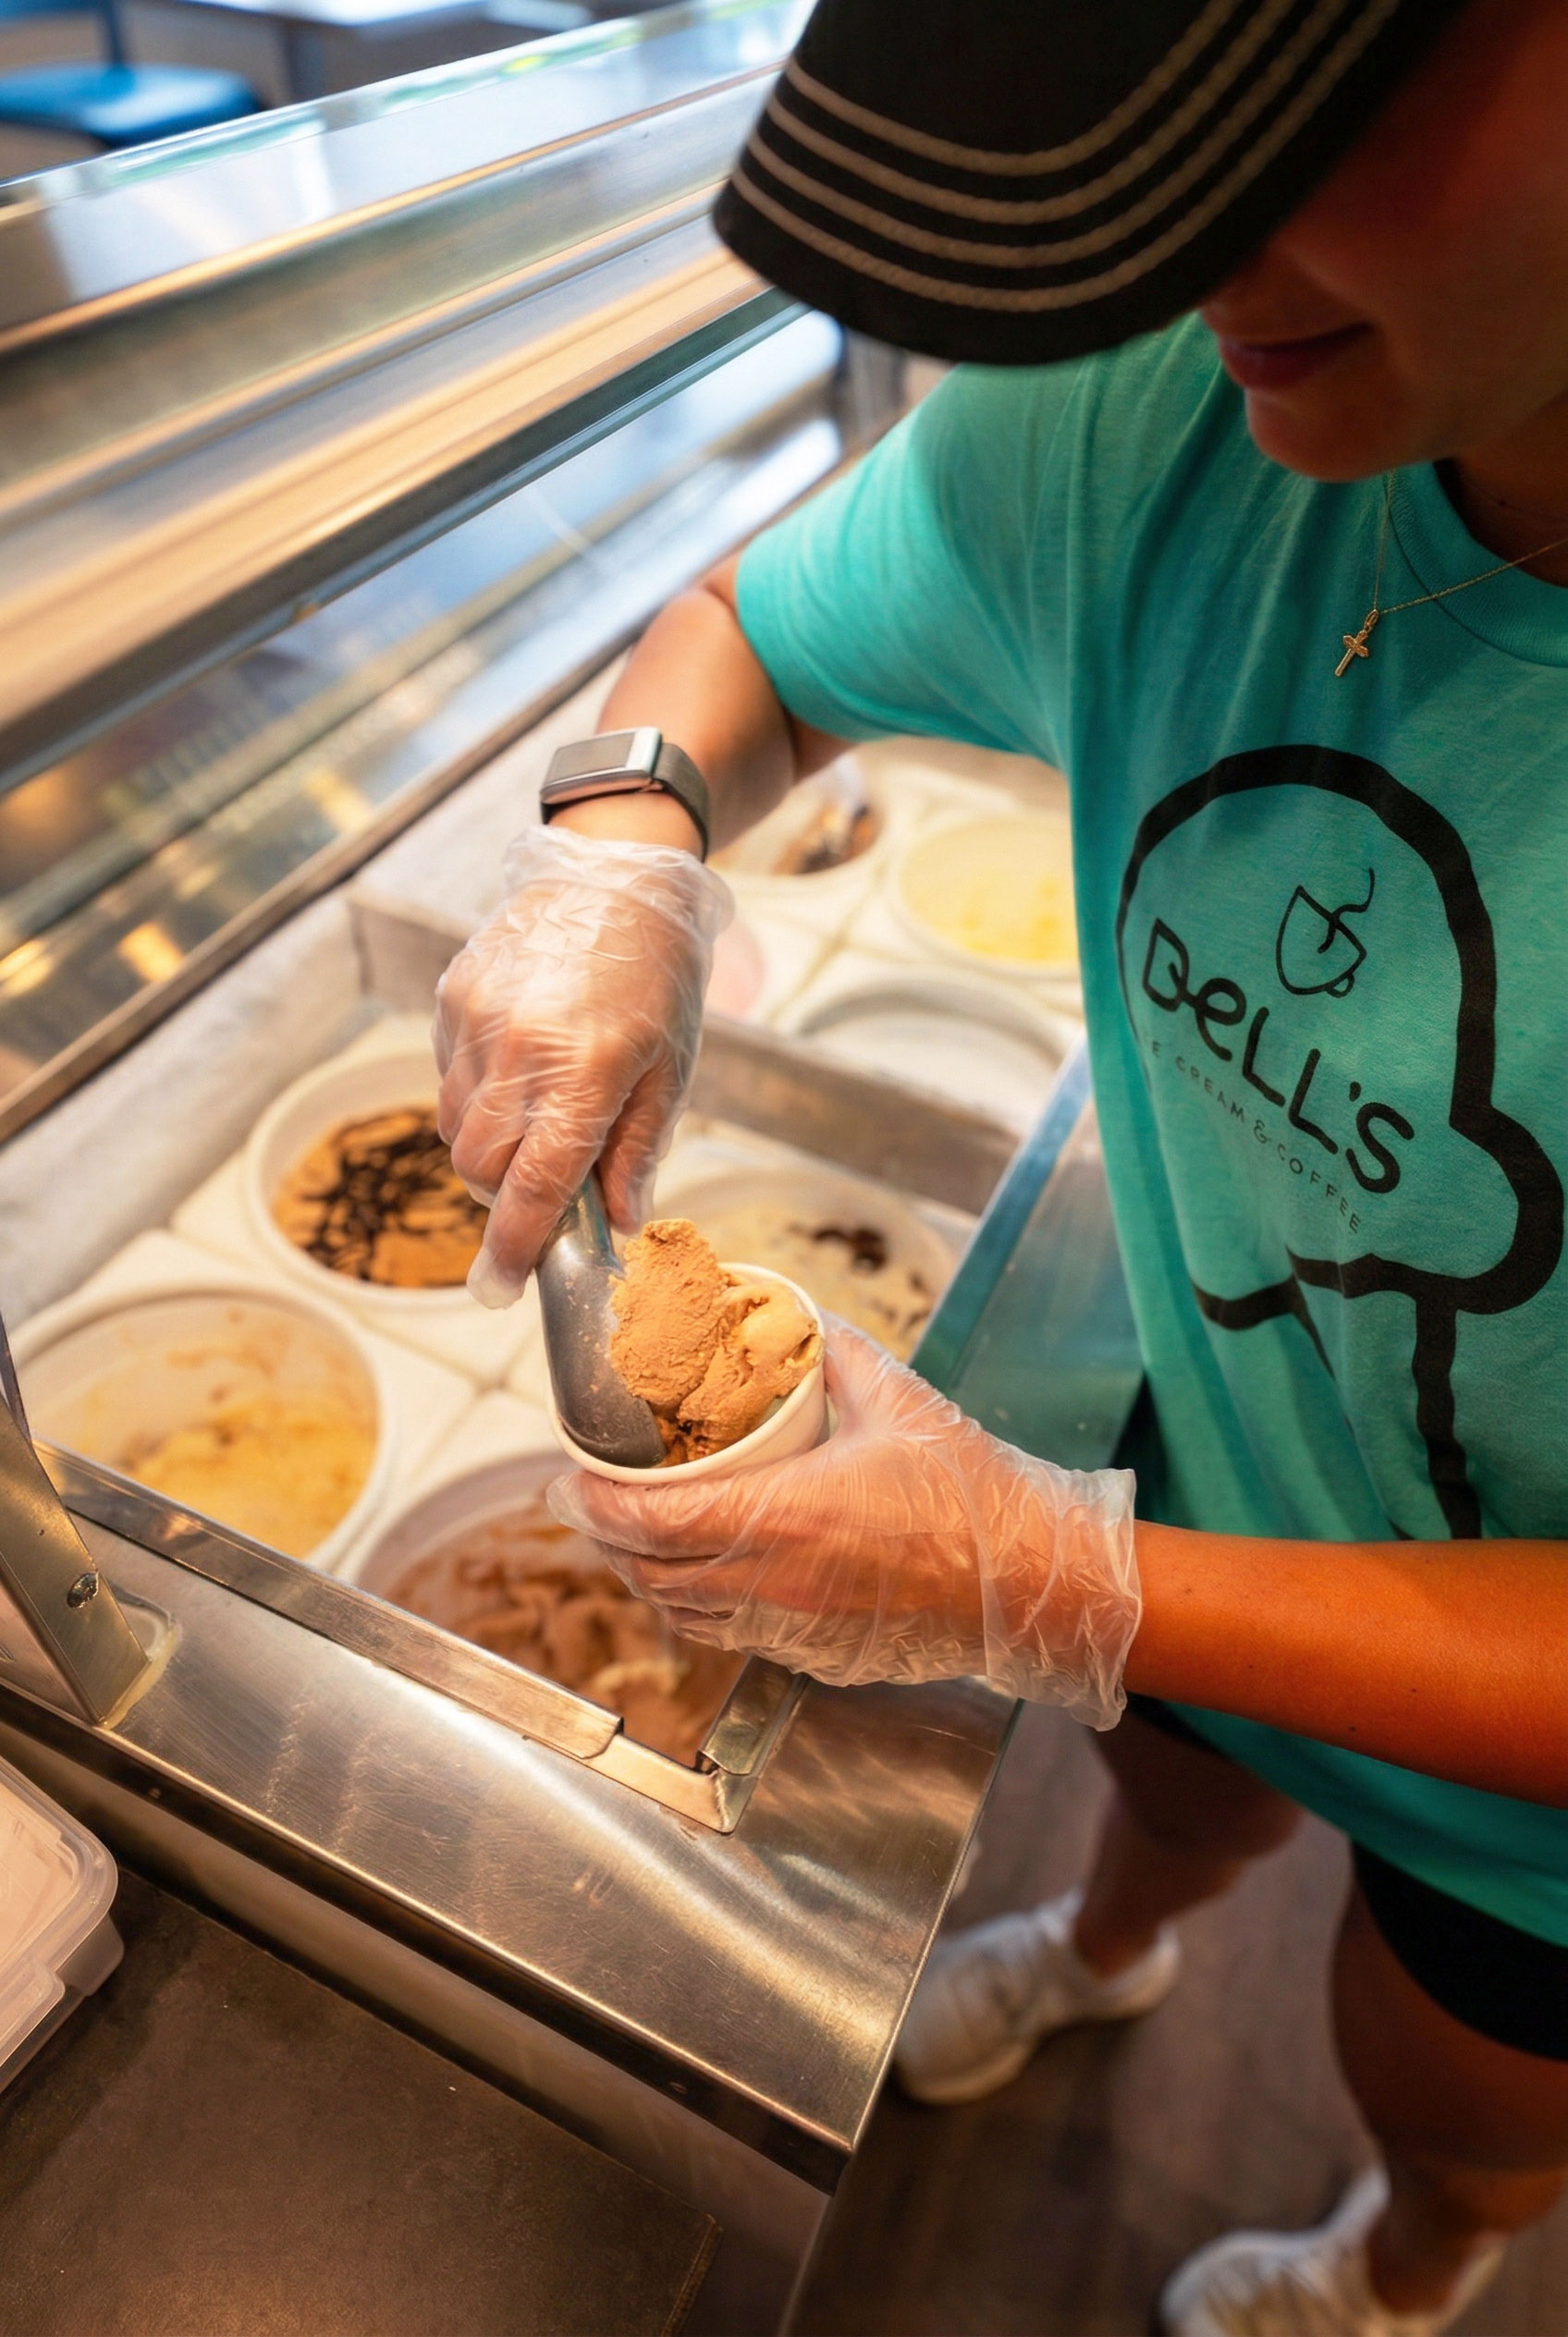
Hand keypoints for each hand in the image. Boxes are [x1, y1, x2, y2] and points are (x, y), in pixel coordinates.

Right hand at [433, 823, 730, 1305]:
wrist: (615, 872)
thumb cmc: (659, 973)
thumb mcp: (672, 1067)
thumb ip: (638, 1150)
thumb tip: (616, 1224)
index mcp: (587, 1069)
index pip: (534, 1183)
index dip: (514, 1246)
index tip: (498, 1288)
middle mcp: (521, 1048)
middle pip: (482, 1168)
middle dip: (507, 1197)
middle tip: (547, 1184)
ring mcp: (477, 1020)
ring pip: (457, 1129)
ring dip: (489, 1149)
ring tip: (538, 1118)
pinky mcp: (453, 996)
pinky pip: (449, 1077)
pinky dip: (478, 1097)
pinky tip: (521, 1067)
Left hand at [548, 1322, 1139, 1727]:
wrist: (1032, 1581)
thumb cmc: (973, 1495)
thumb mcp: (898, 1398)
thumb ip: (835, 1349)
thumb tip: (794, 1311)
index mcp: (781, 1517)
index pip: (649, 1518)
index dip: (591, 1502)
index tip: (563, 1477)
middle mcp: (771, 1583)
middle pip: (647, 1572)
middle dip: (604, 1536)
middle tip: (587, 1497)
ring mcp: (789, 1628)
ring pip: (679, 1612)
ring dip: (644, 1575)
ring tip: (634, 1533)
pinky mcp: (811, 1654)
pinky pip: (724, 1635)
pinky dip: (692, 1605)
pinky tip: (698, 1575)